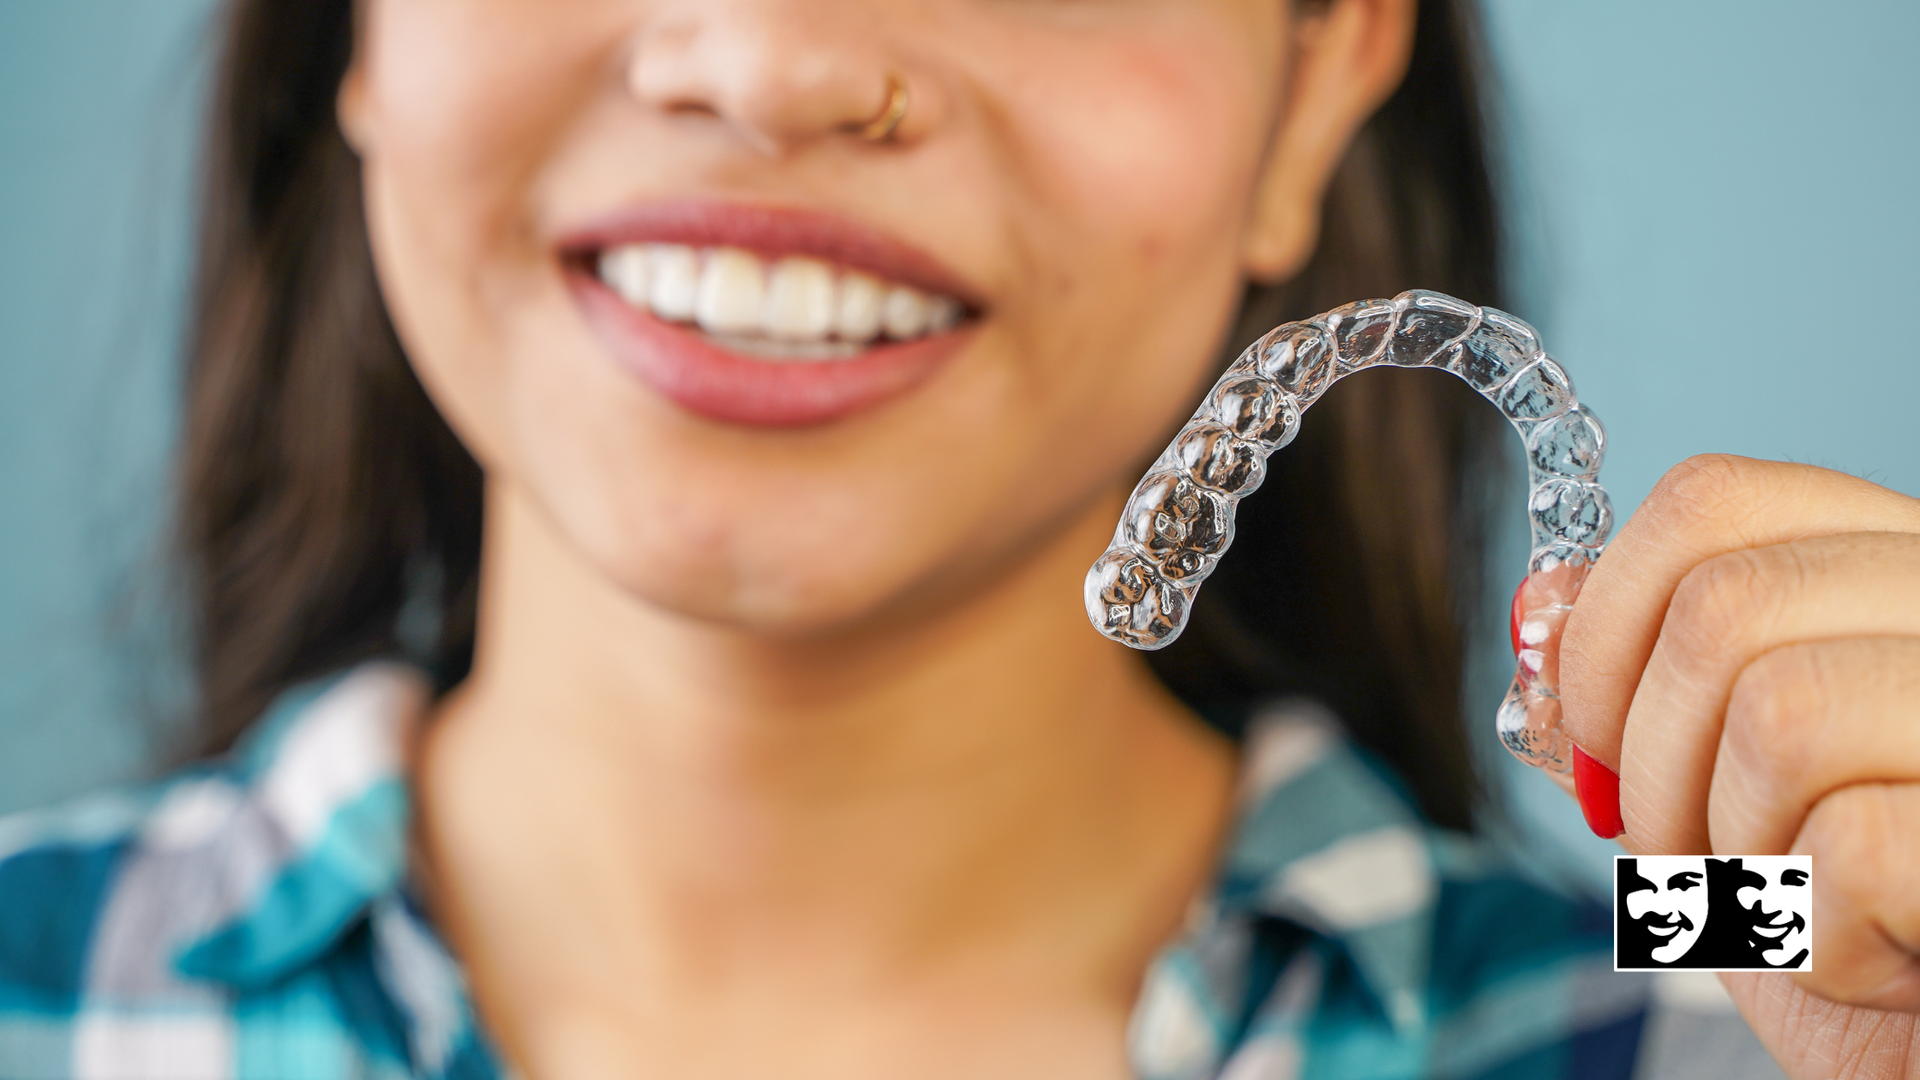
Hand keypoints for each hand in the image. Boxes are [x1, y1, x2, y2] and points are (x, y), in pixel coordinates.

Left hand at [1558, 454, 1919, 1077]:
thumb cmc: (1844, 924)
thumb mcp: (1715, 792)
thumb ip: (1637, 691)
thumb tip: (1541, 605)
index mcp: (1892, 574)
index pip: (1711, 499)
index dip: (1607, 619)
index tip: (1595, 732)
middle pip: (1720, 608)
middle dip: (1651, 763)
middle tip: (1694, 852)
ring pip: (1777, 714)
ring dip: (1734, 852)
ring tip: (1792, 905)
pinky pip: (1849, 846)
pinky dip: (1812, 937)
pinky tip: (1872, 959)